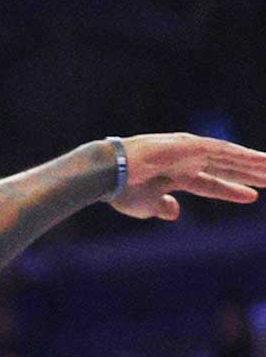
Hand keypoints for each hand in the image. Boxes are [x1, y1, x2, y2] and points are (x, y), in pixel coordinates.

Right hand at [111, 133, 265, 220]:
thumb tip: (175, 212)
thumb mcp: (145, 206)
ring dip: (253, 163)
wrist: (107, 174)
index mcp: (175, 177)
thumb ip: (162, 207)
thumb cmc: (120, 191)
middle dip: (249, 174)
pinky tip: (260, 160)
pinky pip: (222, 151)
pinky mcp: (188, 145)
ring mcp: (188, 151)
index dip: (231, 190)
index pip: (211, 184)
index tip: (253, 196)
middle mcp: (185, 161)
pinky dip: (242, 155)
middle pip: (226, 168)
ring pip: (229, 158)